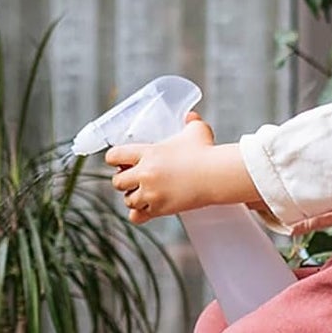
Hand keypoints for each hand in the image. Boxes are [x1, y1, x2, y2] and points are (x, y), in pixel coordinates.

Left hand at [105, 113, 252, 224]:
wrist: (217, 175)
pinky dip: (140, 214)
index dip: (114, 159)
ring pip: (127, 200)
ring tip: (144, 193)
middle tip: (134, 179)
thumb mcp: (197, 130)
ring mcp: (151, 193)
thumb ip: (190, 121)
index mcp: (148, 153)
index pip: (114, 156)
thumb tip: (190, 115)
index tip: (119, 162)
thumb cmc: (207, 152)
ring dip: (133, 197)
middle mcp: (145, 173)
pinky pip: (137, 217)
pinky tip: (147, 208)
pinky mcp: (160, 208)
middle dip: (124, 180)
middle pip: (117, 181)